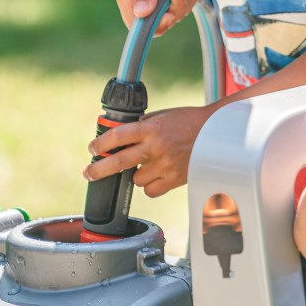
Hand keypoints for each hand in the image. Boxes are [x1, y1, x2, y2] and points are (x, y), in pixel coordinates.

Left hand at [83, 104, 213, 195]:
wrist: (217, 133)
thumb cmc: (190, 121)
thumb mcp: (164, 115)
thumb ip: (143, 125)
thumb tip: (120, 135)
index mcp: (152, 127)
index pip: (117, 136)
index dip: (100, 144)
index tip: (93, 149)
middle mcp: (156, 147)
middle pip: (118, 162)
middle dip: (98, 170)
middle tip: (89, 173)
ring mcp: (165, 165)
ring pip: (135, 179)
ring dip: (136, 174)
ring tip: (147, 165)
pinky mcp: (174, 179)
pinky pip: (150, 190)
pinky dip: (149, 185)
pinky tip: (156, 175)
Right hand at [116, 0, 197, 34]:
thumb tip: (141, 13)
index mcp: (128, 0)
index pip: (140, 28)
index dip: (158, 24)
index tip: (170, 11)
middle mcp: (141, 4)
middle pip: (164, 23)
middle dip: (177, 4)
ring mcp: (157, 1)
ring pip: (178, 14)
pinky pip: (185, 4)